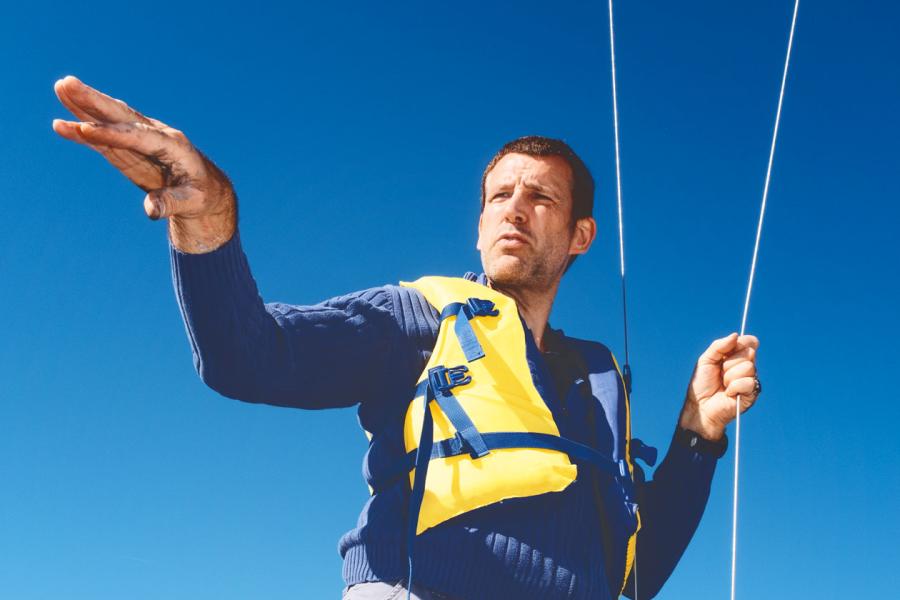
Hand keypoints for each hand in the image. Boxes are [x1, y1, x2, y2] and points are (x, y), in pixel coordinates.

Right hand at [52, 75, 235, 252]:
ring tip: (60, 88)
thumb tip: (151, 209)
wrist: (204, 189)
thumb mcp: (191, 202)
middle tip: (67, 83)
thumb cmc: (200, 195)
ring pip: (111, 119)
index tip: (85, 129)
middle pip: (122, 116)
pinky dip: (84, 131)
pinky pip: (104, 137)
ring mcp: (141, 138)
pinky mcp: (129, 147)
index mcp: (173, 145)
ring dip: (85, 104)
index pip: (139, 136)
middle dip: (94, 101)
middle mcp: (156, 135)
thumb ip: (171, 203)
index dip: (112, 134)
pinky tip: (60, 125)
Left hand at [679, 333, 759, 440]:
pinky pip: (747, 382)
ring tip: (723, 384)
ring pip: (748, 367)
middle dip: (729, 363)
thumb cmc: (702, 384)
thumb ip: (719, 345)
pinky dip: (733, 388)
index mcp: (736, 356)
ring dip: (730, 376)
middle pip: (749, 352)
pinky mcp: (753, 393)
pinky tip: (728, 393)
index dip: (741, 343)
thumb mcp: (706, 360)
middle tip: (720, 373)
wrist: (700, 405)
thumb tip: (736, 335)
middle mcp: (746, 366)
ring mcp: (750, 379)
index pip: (750, 342)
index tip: (725, 353)